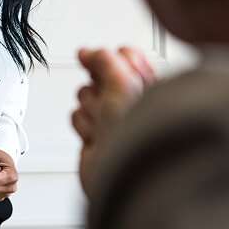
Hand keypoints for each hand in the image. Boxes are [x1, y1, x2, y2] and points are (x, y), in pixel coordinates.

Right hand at [72, 46, 155, 194]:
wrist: (121, 176)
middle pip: (101, 75)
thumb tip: (89, 52)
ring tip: (104, 124)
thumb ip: (105, 60)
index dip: (113, 57)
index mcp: (151, 85)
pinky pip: (77, 116)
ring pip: (85, 95)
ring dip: (91, 109)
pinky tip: (96, 137)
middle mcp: (132, 101)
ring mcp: (111, 119)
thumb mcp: (123, 84)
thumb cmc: (136, 136)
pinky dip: (84, 126)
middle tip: (108, 99)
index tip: (110, 59)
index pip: (126, 56)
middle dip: (99, 87)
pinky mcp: (95, 135)